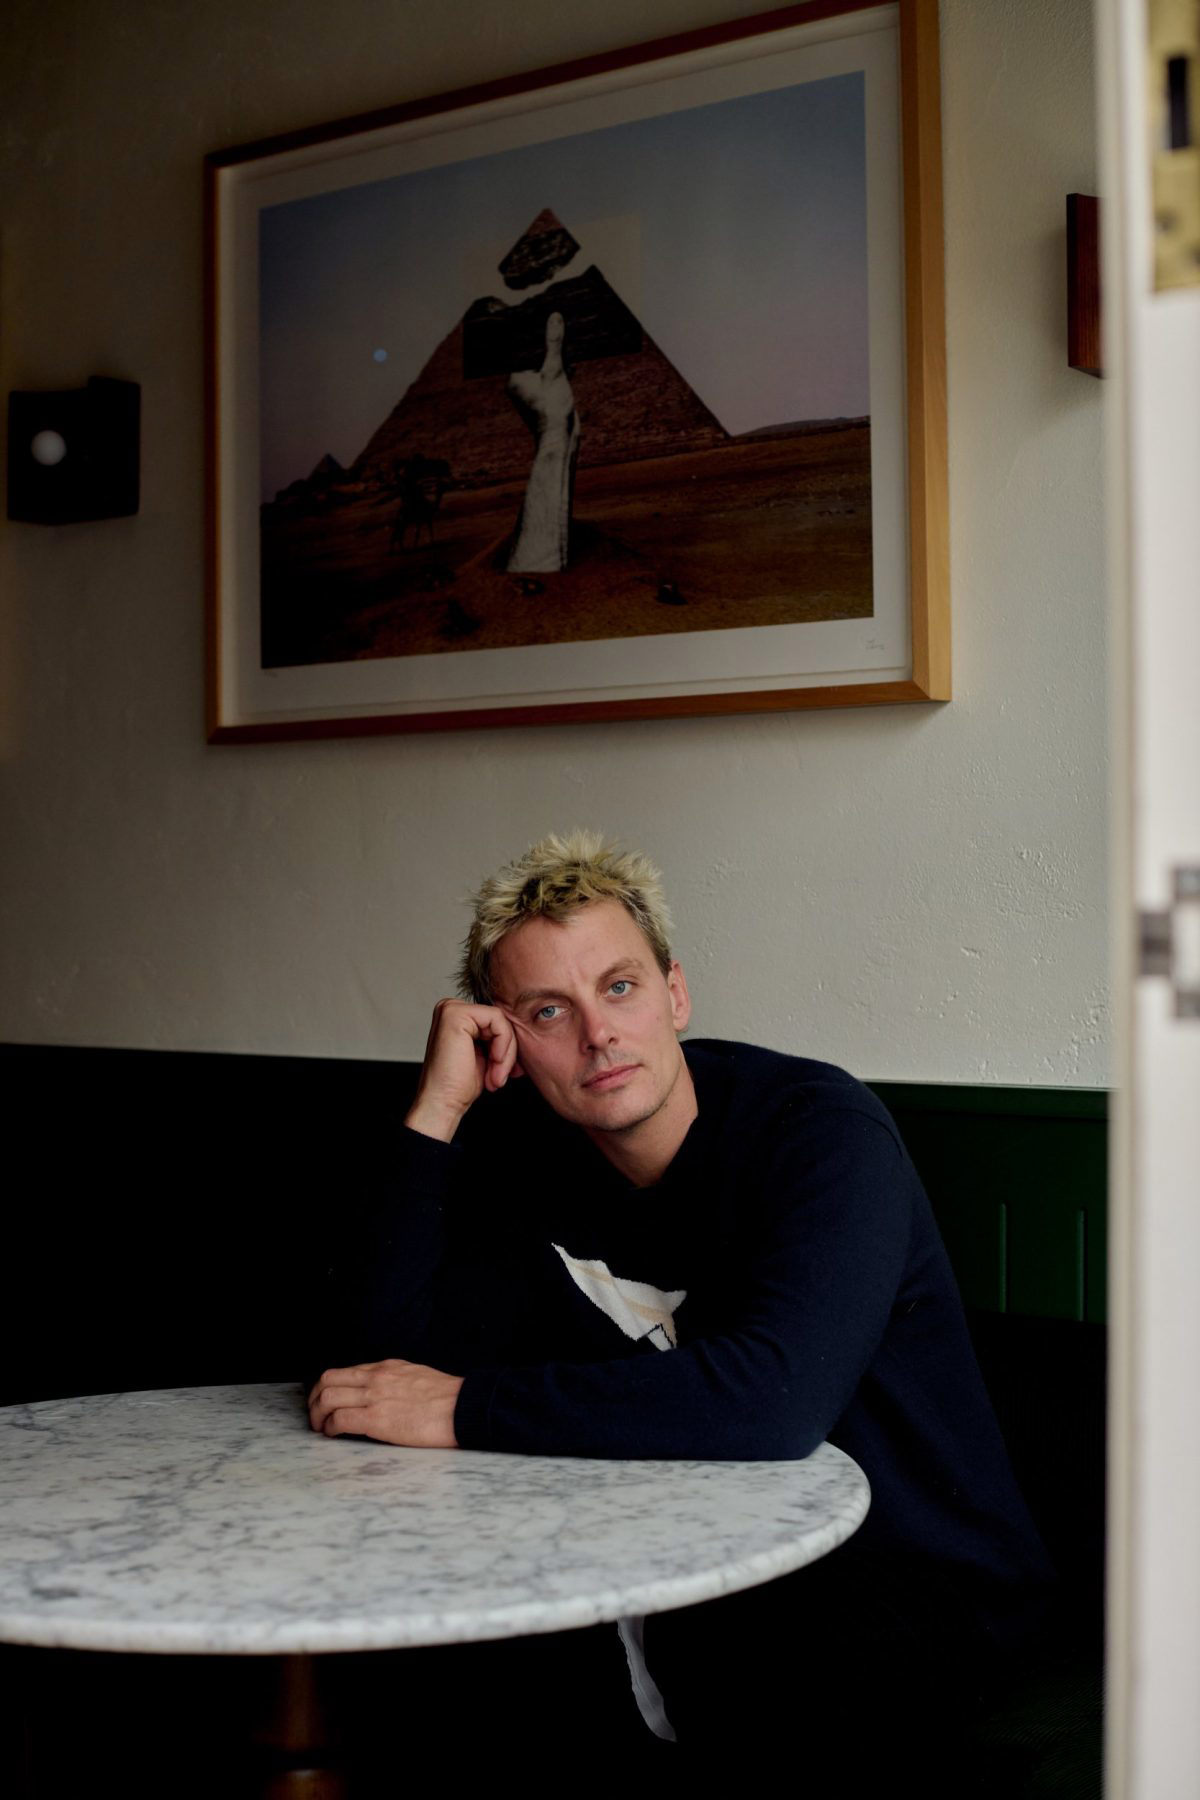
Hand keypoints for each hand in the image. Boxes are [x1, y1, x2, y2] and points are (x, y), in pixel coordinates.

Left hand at [307, 1359, 463, 1447]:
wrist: (462, 1407)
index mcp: (386, 1367)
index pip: (344, 1371)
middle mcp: (375, 1377)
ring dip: (317, 1415)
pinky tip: (333, 1435)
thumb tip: (383, 1395)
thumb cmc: (447, 1398)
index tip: (325, 1400)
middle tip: (315, 1415)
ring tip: (321, 1428)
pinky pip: (340, 1420)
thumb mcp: (416, 1377)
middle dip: (314, 1399)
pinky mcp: (376, 1419)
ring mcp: (374, 1397)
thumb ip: (395, 1381)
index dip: (327, 1387)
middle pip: (328, 1381)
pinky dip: (330, 1428)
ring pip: (327, 1398)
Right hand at [405, 998, 522, 1141]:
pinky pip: (498, 1020)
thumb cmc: (459, 1085)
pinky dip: (503, 1044)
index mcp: (455, 1017)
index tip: (503, 1072)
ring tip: (495, 1076)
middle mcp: (450, 1009)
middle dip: (507, 1052)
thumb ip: (496, 1038)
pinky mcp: (456, 1014)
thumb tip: (522, 1031)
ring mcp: (451, 1009)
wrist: (442, 1103)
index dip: (506, 1048)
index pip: (495, 1022)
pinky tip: (494, 1062)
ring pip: (501, 1021)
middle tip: (499, 1077)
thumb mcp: (484, 1055)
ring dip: (506, 1053)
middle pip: (499, 1020)